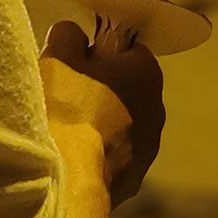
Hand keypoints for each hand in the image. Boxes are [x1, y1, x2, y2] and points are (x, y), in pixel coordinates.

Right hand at [40, 21, 164, 206]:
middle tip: (67, 97)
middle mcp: (157, 109)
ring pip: (122, 127)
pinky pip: (114, 158)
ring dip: (100, 127)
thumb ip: (69, 36)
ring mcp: (148, 149)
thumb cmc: (66, 105)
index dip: (102, 55)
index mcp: (147, 73)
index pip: (131, 52)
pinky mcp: (134, 181)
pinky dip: (97, 156)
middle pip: (128, 90)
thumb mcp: (59, 55)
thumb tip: (75, 37)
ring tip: (65, 133)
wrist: (66, 175)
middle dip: (102, 91)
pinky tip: (71, 159)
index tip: (78, 63)